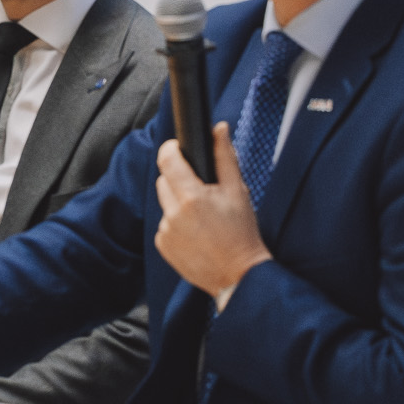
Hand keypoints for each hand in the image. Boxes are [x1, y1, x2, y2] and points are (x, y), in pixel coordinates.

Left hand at [154, 122, 271, 297]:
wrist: (238, 275)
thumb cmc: (242, 233)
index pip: (167, 160)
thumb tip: (219, 129)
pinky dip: (177, 224)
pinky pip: (165, 224)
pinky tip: (197, 233)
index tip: (176, 147)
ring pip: (165, 203)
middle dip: (180, 180)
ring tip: (203, 216)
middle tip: (202, 190)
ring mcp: (165, 231)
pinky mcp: (162, 245)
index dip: (171, 149)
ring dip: (179, 203)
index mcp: (192, 197)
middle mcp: (173, 214)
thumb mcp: (237, 192)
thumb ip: (225, 157)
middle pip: (164, 181)